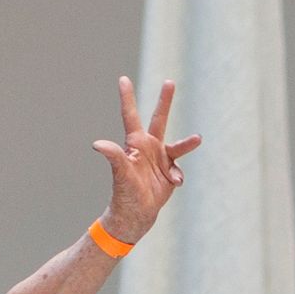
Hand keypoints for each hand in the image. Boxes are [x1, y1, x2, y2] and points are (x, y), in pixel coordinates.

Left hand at [92, 76, 201, 243]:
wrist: (136, 214)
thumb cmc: (124, 193)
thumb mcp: (121, 173)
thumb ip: (113, 156)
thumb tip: (97, 144)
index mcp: (135, 144)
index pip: (130, 116)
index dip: (127, 97)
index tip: (123, 79)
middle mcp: (149, 147)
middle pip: (159, 119)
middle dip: (165, 101)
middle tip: (169, 81)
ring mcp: (160, 159)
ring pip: (178, 145)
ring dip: (188, 143)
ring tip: (197, 138)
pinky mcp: (170, 172)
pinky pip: (179, 170)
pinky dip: (177, 177)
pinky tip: (173, 184)